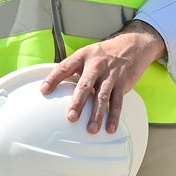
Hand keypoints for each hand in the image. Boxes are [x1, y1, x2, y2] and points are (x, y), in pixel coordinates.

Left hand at [39, 20, 165, 133]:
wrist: (132, 46)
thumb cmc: (104, 54)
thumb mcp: (86, 54)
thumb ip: (73, 68)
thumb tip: (55, 85)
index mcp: (82, 57)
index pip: (64, 67)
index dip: (53, 78)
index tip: (44, 91)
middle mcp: (96, 66)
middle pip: (85, 85)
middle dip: (78, 103)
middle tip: (71, 117)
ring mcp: (110, 75)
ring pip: (102, 97)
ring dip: (97, 115)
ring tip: (91, 129)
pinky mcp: (123, 84)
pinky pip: (117, 102)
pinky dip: (114, 116)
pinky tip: (110, 128)